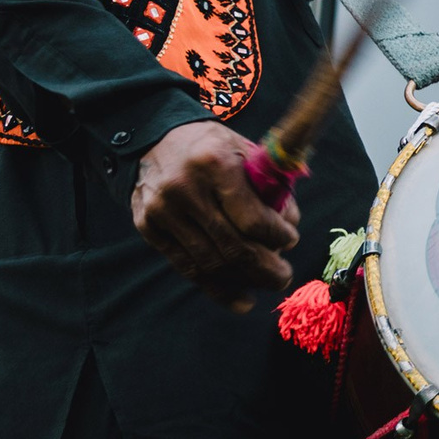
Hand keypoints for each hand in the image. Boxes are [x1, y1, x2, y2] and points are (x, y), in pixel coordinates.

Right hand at [131, 121, 301, 311]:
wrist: (152, 139)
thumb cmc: (211, 148)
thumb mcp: (244, 151)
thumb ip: (271, 187)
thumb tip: (289, 226)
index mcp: (215, 164)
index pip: (252, 219)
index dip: (277, 237)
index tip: (290, 241)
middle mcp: (184, 189)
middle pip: (232, 247)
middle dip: (266, 269)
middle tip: (284, 276)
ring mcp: (162, 211)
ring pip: (209, 263)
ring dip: (244, 281)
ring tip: (267, 283)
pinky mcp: (148, 227)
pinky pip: (186, 267)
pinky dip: (216, 288)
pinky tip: (240, 299)